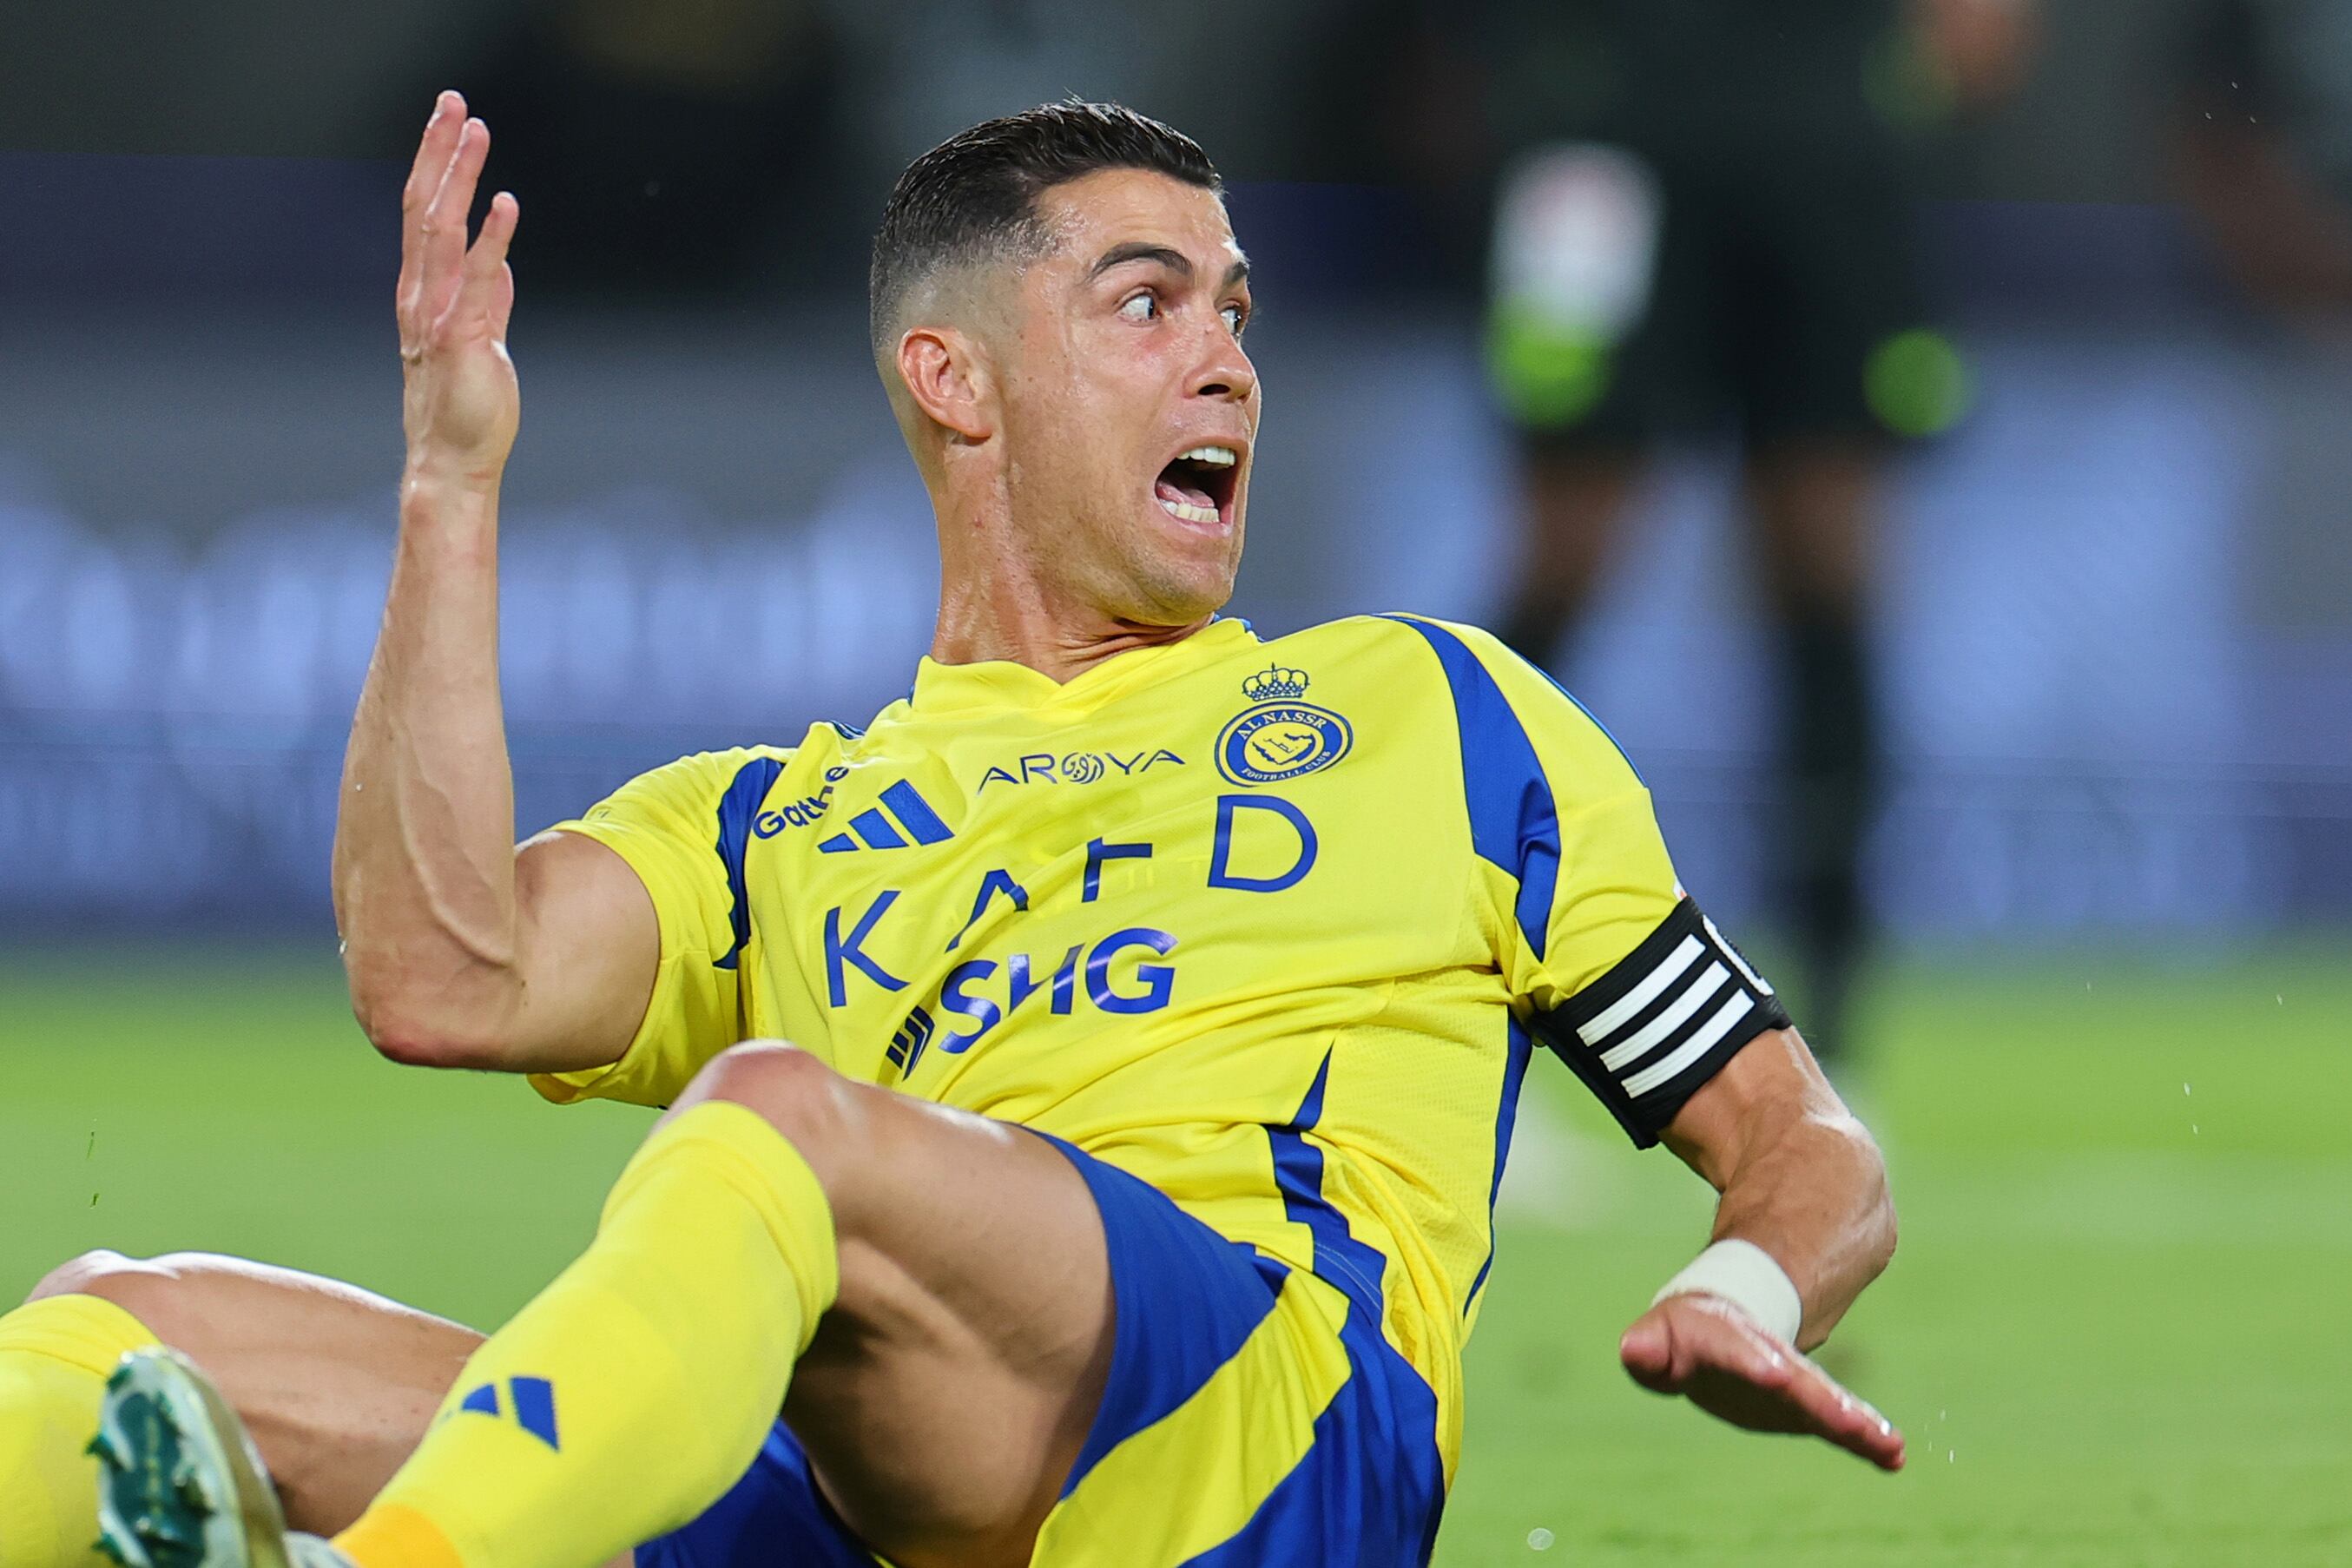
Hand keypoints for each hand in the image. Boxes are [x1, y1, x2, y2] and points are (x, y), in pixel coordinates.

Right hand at [397, 91, 520, 486]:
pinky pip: (476, 280)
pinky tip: (506, 203)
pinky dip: (491, 239)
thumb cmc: (467, 408)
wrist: (454, 462)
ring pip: (441, 230)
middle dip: (437, 152)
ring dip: (459, 176)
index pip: (423, 215)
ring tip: (475, 130)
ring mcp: (437, 316)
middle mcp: (420, 296)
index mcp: (423, 294)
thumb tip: (500, 270)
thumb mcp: (481, 343)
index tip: (450, 122)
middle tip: (453, 101)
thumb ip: (488, 304)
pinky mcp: (461, 340)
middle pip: (423, 207)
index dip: (435, 166)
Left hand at [1619, 1292, 1904, 1470]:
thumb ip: (1648, 1347)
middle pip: (1799, 1382)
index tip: (1773, 1375)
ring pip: (1827, 1402)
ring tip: (1888, 1444)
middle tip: (1849, 1420)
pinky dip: (1864, 1439)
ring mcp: (1794, 1386)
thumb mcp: (1661, 1335)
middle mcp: (1772, 1362)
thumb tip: (1633, 1352)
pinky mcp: (1806, 1409)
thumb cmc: (1685, 1335)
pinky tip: (1893, 1457)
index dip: (1753, 1364)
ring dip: (1855, 1423)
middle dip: (1822, 1401)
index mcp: (1730, 1341)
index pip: (1740, 1354)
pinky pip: (1838, 1424)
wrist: (1725, 1325)